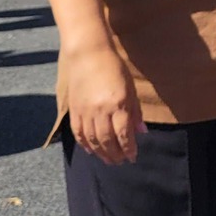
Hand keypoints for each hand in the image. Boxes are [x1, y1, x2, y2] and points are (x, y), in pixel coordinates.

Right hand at [62, 40, 143, 163]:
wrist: (87, 54)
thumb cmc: (114, 68)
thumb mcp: (130, 89)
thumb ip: (135, 112)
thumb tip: (142, 132)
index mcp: (118, 104)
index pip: (124, 134)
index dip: (129, 149)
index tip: (133, 157)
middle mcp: (100, 111)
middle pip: (107, 141)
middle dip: (115, 154)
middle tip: (121, 161)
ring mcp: (85, 111)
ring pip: (92, 140)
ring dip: (101, 153)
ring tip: (109, 160)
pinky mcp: (73, 109)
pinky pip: (78, 132)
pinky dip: (85, 144)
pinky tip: (91, 150)